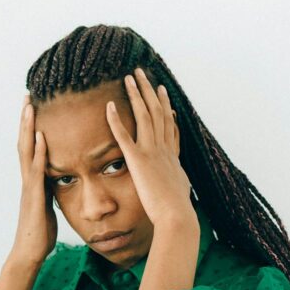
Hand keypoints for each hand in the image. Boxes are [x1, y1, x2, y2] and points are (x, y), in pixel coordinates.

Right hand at [9, 95, 57, 266]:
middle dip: (25, 119)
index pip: (30, 148)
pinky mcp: (34, 196)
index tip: (33, 107)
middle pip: (24, 142)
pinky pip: (36, 170)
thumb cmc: (39, 233)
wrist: (29, 253)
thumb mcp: (48, 207)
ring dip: (27, 128)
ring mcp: (29, 187)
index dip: (30, 127)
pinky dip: (38, 152)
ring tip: (30, 107)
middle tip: (27, 96)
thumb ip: (50, 191)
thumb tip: (59, 181)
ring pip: (26, 151)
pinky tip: (40, 137)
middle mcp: (28, 180)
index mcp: (33, 181)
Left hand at [105, 68, 193, 225]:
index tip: (161, 90)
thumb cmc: (176, 209)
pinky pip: (124, 136)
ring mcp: (152, 152)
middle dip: (149, 90)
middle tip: (141, 73)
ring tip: (129, 77)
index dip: (164, 105)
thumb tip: (181, 180)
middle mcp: (163, 148)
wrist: (176, 216)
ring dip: (136, 94)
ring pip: (144, 116)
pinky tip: (108, 106)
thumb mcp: (180, 188)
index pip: (169, 123)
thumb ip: (177, 179)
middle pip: (157, 111)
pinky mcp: (138, 161)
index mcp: (171, 154)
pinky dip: (116, 120)